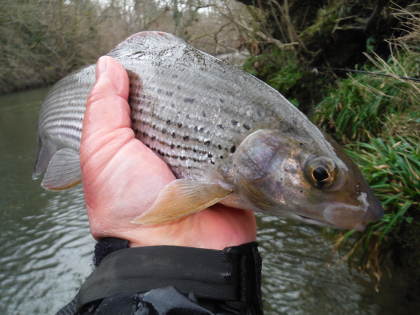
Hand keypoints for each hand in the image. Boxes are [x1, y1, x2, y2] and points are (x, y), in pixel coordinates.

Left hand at [80, 56, 255, 248]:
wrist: (176, 252)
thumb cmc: (130, 205)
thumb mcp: (103, 152)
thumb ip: (104, 109)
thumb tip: (109, 64)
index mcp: (141, 147)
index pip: (150, 104)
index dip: (154, 81)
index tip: (164, 56)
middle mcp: (173, 153)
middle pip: (184, 112)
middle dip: (190, 91)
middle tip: (199, 66)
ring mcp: (205, 163)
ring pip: (214, 125)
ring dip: (217, 109)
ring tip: (225, 81)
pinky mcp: (232, 172)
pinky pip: (239, 144)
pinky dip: (240, 129)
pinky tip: (244, 107)